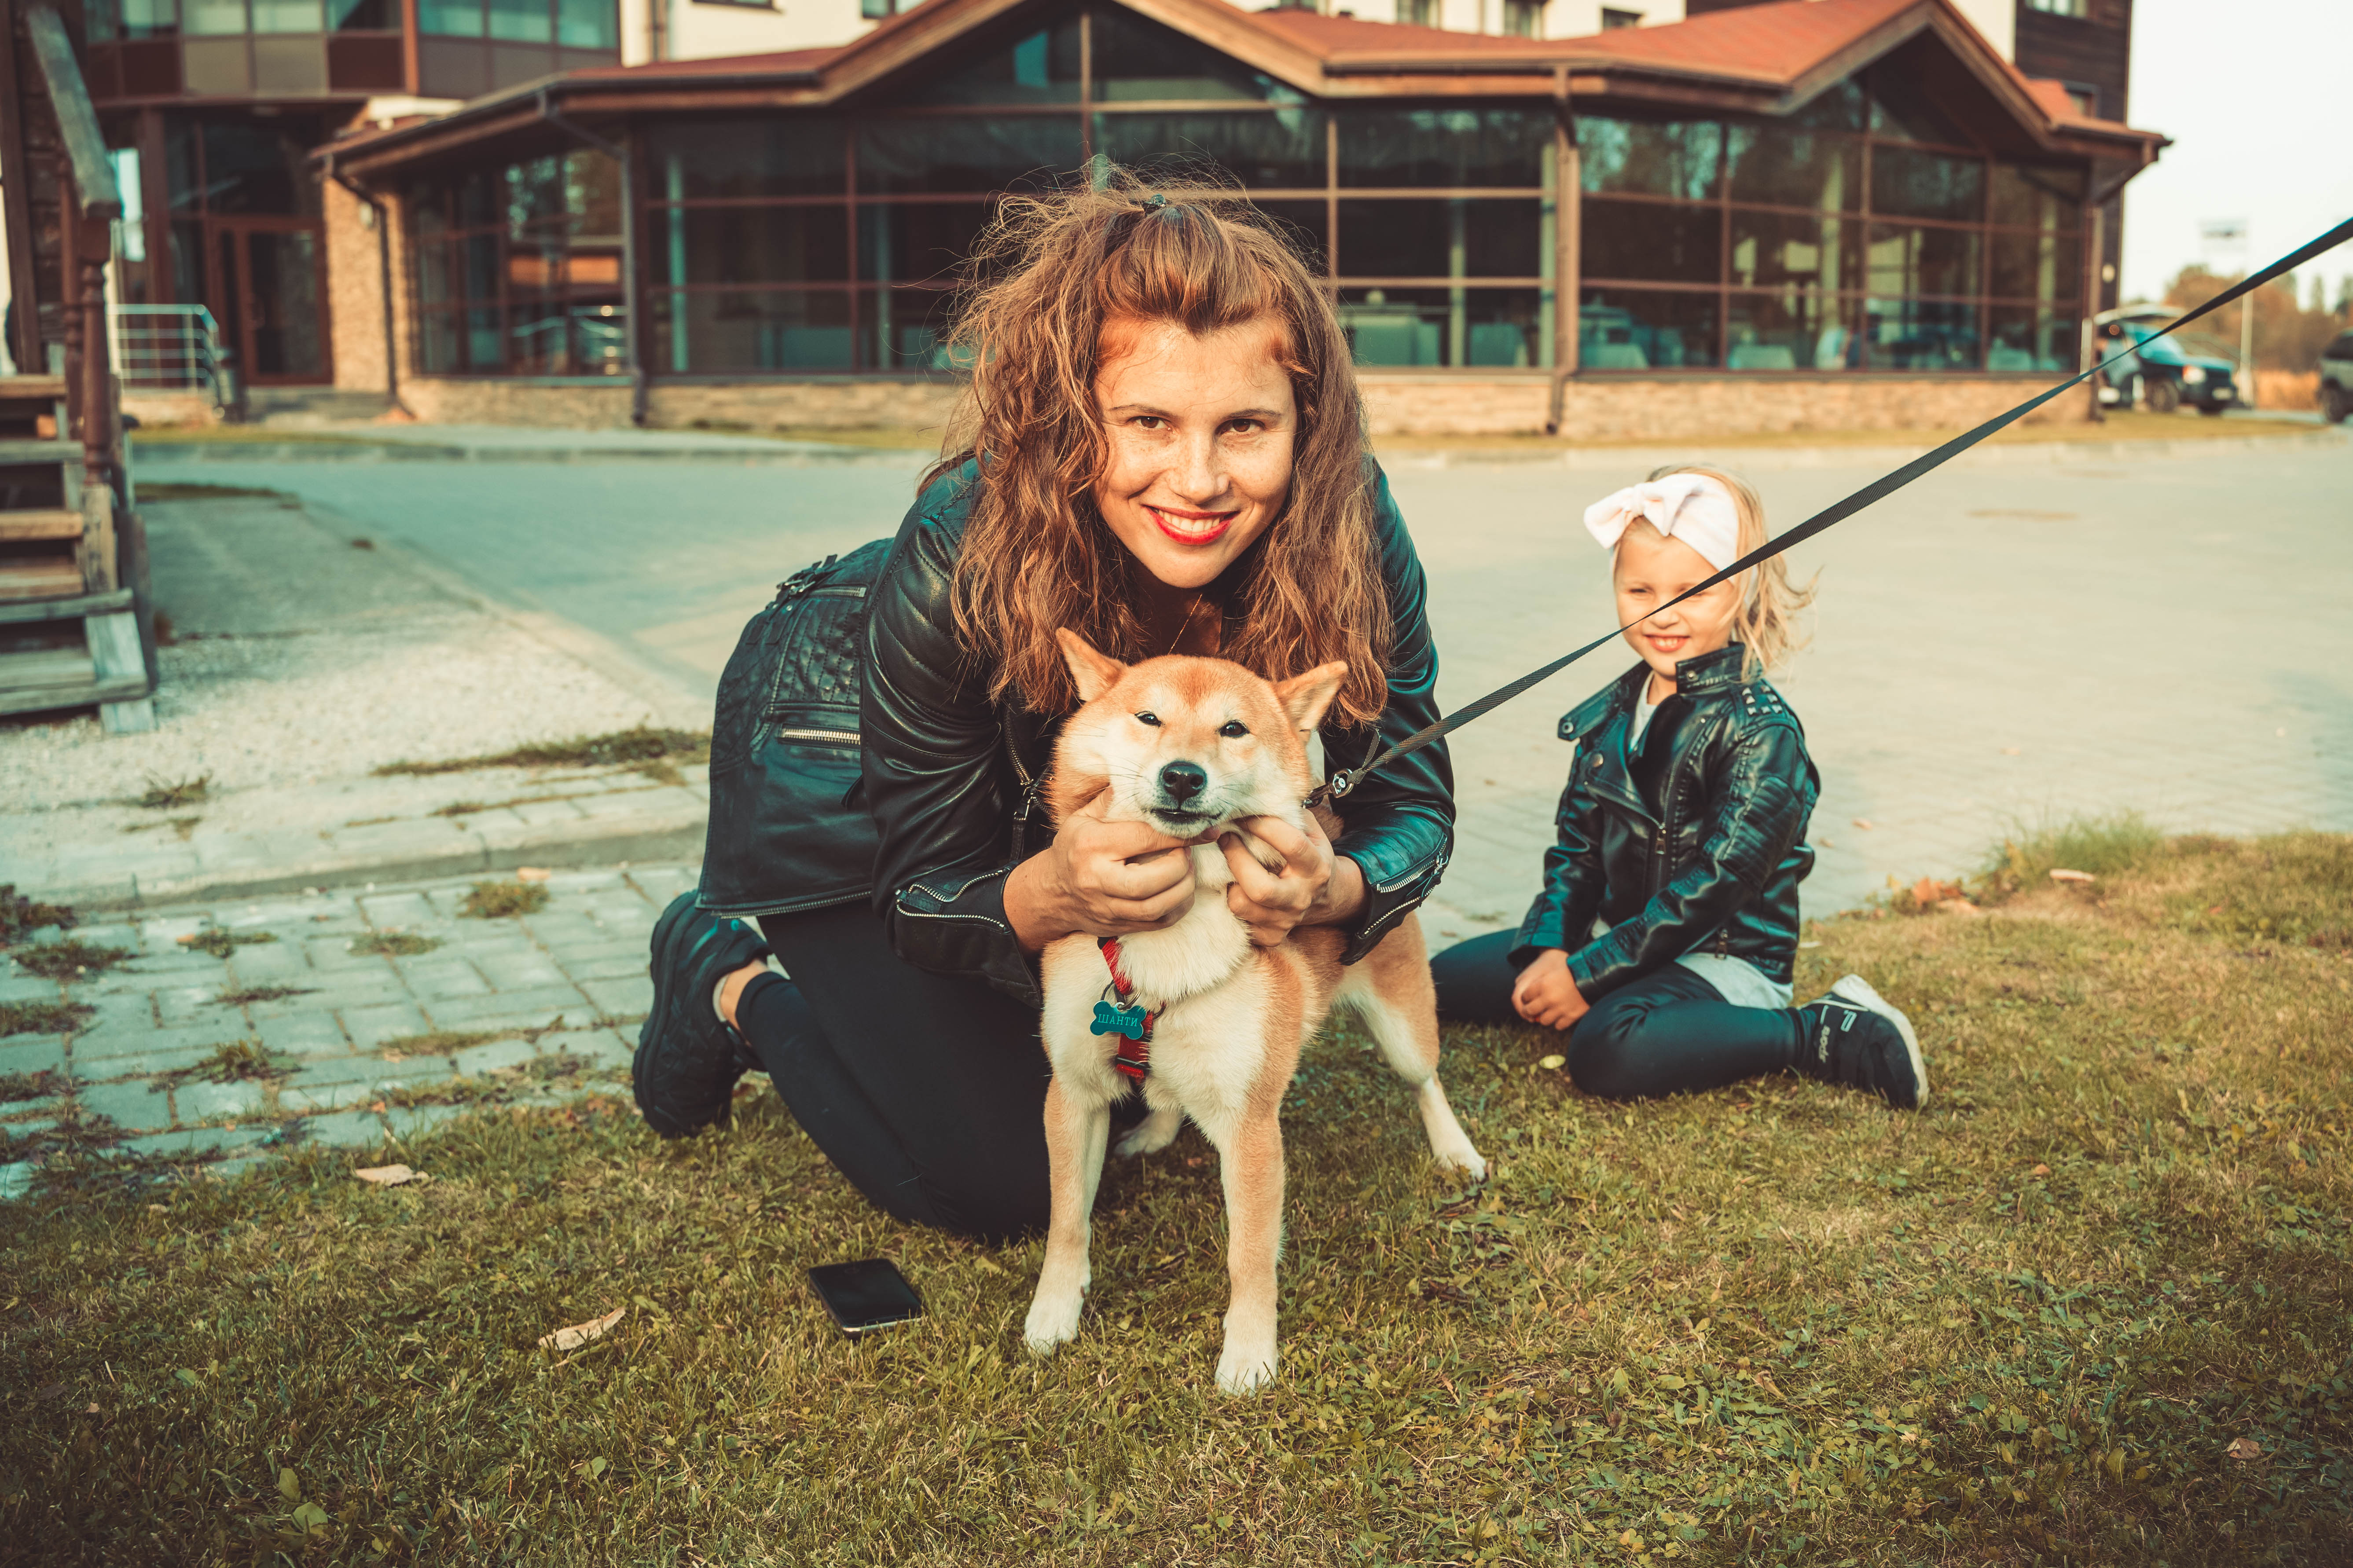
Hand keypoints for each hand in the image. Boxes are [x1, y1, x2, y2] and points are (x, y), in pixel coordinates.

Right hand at [1006, 801, 1199, 950]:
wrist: (1051, 892)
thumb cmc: (1072, 849)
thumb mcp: (1083, 817)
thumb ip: (1114, 800)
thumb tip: (1147, 780)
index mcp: (1091, 846)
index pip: (1144, 839)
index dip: (1179, 834)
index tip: (1202, 829)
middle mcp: (1098, 880)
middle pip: (1152, 880)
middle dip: (1181, 864)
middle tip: (1186, 851)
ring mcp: (1108, 908)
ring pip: (1158, 907)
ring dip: (1184, 887)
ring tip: (1186, 869)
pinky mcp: (1118, 926)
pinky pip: (1159, 923)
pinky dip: (1178, 907)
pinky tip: (1180, 890)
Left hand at [1218, 814, 1359, 947]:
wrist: (1326, 896)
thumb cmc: (1310, 856)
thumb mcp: (1311, 832)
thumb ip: (1290, 814)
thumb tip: (1259, 797)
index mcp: (1316, 868)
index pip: (1291, 845)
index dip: (1264, 826)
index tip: (1245, 816)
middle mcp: (1302, 897)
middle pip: (1261, 888)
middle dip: (1236, 860)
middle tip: (1226, 839)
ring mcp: (1287, 920)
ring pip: (1243, 905)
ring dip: (1229, 882)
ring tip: (1229, 865)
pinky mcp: (1273, 935)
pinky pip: (1241, 922)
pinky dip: (1233, 903)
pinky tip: (1236, 888)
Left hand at [1511, 948, 1589, 1030]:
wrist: (1594, 977)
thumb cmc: (1573, 971)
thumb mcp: (1553, 971)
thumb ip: (1541, 982)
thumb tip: (1530, 993)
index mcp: (1542, 985)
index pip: (1524, 996)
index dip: (1526, 997)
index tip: (1529, 998)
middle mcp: (1548, 998)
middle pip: (1530, 1010)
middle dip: (1530, 1010)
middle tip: (1534, 1009)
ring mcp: (1559, 1009)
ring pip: (1543, 1021)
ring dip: (1546, 1017)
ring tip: (1550, 1012)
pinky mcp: (1570, 1017)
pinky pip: (1558, 1026)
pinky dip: (1559, 1022)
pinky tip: (1562, 1016)